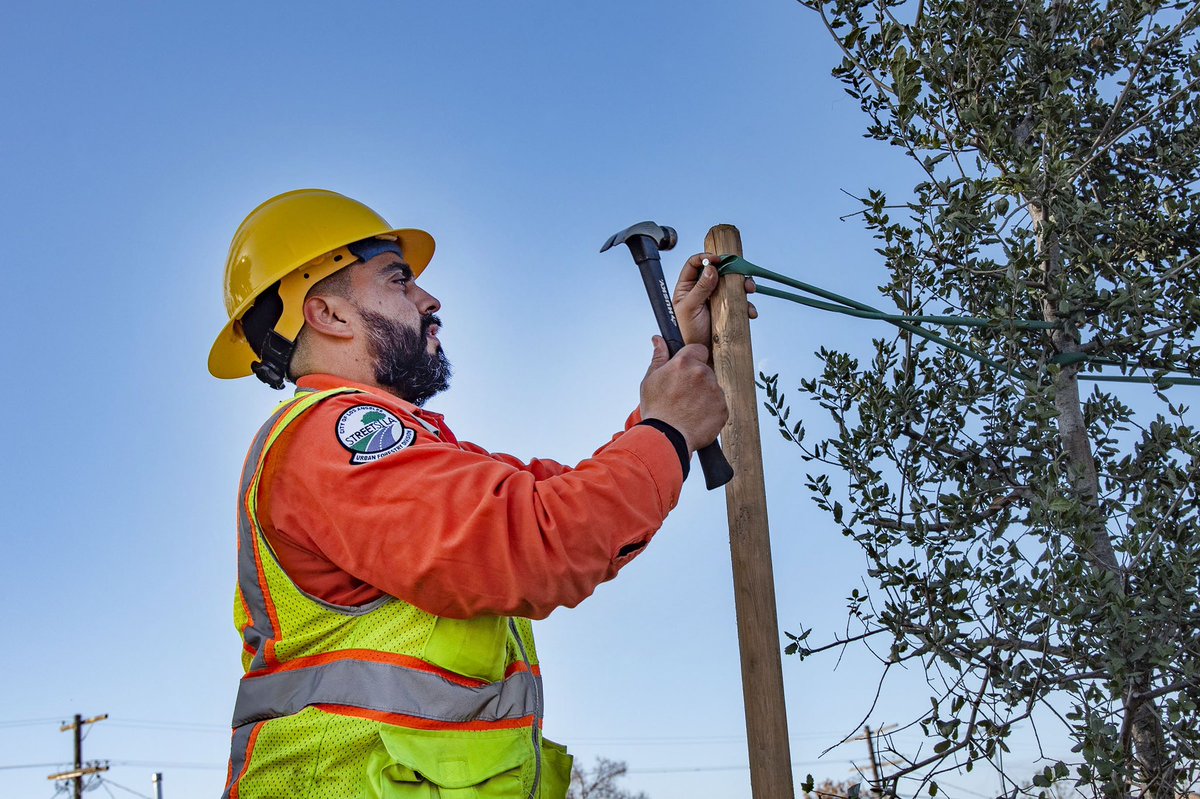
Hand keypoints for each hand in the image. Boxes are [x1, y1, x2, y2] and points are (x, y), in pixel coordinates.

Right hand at [638, 337, 728, 452]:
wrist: (666, 438)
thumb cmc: (656, 409)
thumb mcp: (650, 380)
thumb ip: (659, 357)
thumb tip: (658, 340)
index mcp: (685, 362)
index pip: (698, 349)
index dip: (691, 359)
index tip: (685, 371)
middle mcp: (703, 373)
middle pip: (705, 370)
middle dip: (697, 379)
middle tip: (683, 394)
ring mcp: (715, 391)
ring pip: (713, 388)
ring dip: (704, 395)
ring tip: (688, 408)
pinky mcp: (723, 408)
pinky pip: (719, 405)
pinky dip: (710, 411)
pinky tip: (696, 417)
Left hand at [673, 253, 757, 349]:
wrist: (699, 355)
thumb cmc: (687, 333)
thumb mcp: (690, 308)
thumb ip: (700, 288)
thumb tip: (711, 269)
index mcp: (687, 287)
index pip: (695, 264)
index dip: (706, 258)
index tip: (718, 260)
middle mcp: (702, 291)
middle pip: (718, 272)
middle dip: (732, 271)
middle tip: (741, 275)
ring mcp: (715, 301)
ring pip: (731, 285)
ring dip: (743, 286)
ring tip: (749, 291)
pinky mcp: (727, 311)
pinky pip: (739, 303)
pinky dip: (747, 305)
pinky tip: (749, 312)